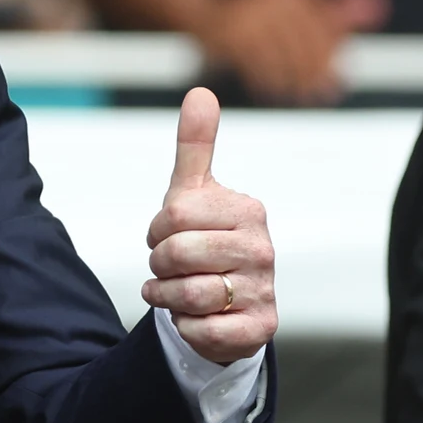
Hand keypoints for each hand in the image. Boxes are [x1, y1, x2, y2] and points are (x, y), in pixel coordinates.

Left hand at [141, 88, 277, 363]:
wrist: (224, 306)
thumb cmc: (204, 242)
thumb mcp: (193, 194)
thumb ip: (196, 146)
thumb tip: (201, 92)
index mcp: (247, 210)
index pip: (172, 217)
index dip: (158, 231)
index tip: (170, 235)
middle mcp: (263, 249)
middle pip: (175, 254)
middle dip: (159, 264)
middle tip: (171, 267)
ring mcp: (264, 290)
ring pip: (185, 294)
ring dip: (166, 296)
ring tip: (176, 291)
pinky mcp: (260, 330)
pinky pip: (201, 330)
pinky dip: (185, 327)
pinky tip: (194, 317)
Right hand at [190, 0, 388, 104]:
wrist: (203, 12)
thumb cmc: (260, 16)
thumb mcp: (300, 10)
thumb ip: (337, 12)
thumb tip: (380, 3)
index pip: (324, 26)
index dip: (332, 55)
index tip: (337, 77)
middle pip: (305, 44)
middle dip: (315, 72)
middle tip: (324, 94)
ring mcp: (249, 16)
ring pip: (281, 58)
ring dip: (292, 81)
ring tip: (301, 96)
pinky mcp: (229, 35)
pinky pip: (256, 64)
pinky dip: (266, 80)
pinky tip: (273, 91)